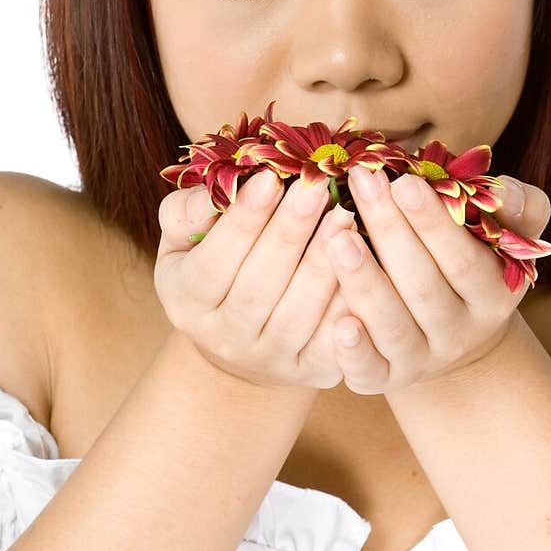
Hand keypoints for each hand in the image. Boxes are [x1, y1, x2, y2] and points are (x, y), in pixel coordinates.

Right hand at [154, 170, 359, 388]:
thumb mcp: (185, 240)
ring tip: (345, 217)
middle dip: (290, 233)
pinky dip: (349, 306)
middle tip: (318, 186)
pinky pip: (333, 342)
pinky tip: (365, 266)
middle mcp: (224, 338)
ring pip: (298, 315)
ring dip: (323, 265)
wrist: (242, 342)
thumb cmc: (217, 270)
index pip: (213, 262)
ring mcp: (269, 360)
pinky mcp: (311, 373)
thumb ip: (186, 213)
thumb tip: (210, 196)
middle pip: (258, 287)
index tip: (271, 178)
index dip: (243, 221)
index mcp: (186, 300)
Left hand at [323, 166, 550, 394]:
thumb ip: (519, 209)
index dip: (433, 222)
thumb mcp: (505, 237)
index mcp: (494, 295)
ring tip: (336, 238)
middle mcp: (460, 333)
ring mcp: (422, 360)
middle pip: (423, 287)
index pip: (464, 259)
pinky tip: (338, 324)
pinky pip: (370, 371)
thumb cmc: (472, 263)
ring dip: (365, 283)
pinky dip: (354, 352)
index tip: (403, 181)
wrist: (453, 335)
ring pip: (393, 327)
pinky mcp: (385, 379)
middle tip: (361, 185)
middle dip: (390, 232)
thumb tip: (505, 191)